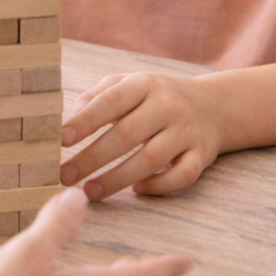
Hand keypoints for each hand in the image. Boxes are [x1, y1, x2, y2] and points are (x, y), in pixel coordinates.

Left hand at [59, 72, 223, 199]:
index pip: (111, 101)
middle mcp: (167, 105)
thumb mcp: (129, 84)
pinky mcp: (202, 155)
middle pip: (126, 134)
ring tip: (90, 191)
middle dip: (92, 158)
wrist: (213, 105)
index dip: (86, 120)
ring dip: (117, 178)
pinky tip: (136, 190)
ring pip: (150, 158)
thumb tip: (69, 120)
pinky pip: (181, 175)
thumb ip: (97, 97)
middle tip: (65, 176)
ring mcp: (186, 131)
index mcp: (144, 84)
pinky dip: (158, 186)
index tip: (62, 139)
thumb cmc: (156, 97)